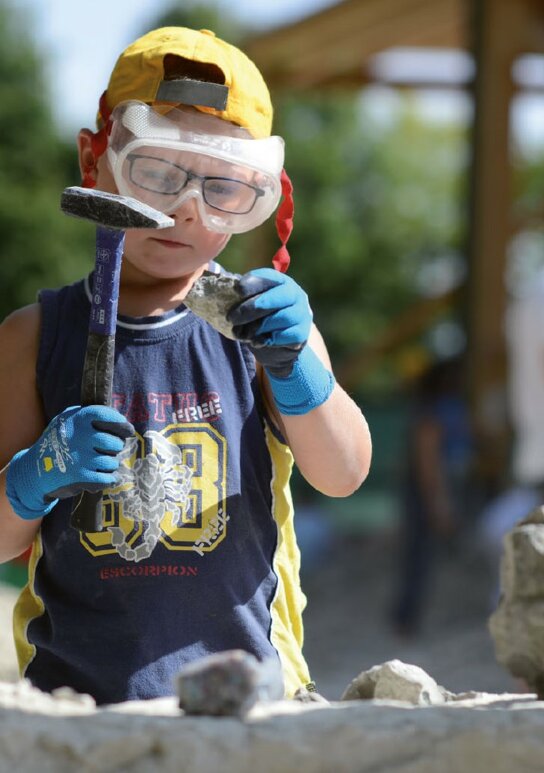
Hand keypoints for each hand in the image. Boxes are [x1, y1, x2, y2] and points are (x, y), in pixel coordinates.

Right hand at [6, 405, 133, 519]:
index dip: (120, 423)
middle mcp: (79, 437)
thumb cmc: (57, 443)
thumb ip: (88, 418)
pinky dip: (110, 480)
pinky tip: (109, 478)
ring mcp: (79, 457)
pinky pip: (106, 478)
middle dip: (116, 448)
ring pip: (111, 462)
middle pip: (114, 442)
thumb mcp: (66, 422)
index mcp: (76, 420)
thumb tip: (119, 422)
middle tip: (110, 450)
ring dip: (110, 465)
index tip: (128, 430)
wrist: (33, 470)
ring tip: (103, 465)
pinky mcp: (79, 476)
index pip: (105, 415)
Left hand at [227, 268, 312, 377]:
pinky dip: (270, 339)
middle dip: (253, 307)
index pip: (270, 277)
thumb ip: (243, 298)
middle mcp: (295, 295)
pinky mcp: (302, 333)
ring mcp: (302, 314)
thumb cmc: (262, 319)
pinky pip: (287, 335)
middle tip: (232, 318)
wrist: (279, 345)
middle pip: (278, 297)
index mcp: (281, 282)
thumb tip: (222, 292)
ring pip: (283, 317)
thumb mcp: (252, 305)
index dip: (253, 282)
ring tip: (244, 333)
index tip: (237, 290)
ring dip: (259, 326)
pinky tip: (257, 342)